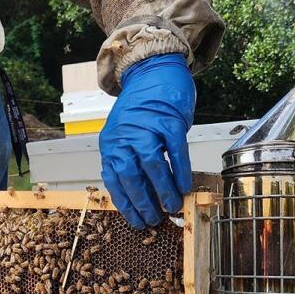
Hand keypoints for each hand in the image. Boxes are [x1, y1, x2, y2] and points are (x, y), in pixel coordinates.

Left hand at [99, 53, 194, 228]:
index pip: (114, 180)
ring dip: (163, 191)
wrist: (152, 73)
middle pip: (132, 176)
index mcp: (110, 143)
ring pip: (153, 167)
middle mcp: (125, 136)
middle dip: (143, 202)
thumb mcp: (123, 136)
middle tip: (154, 219)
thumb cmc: (140, 110)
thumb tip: (139, 195)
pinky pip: (175, 152)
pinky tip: (184, 186)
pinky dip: (180, 172)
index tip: (135, 220)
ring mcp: (147, 128)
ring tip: (172, 207)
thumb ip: (127, 161)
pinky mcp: (168, 121)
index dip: (126, 203)